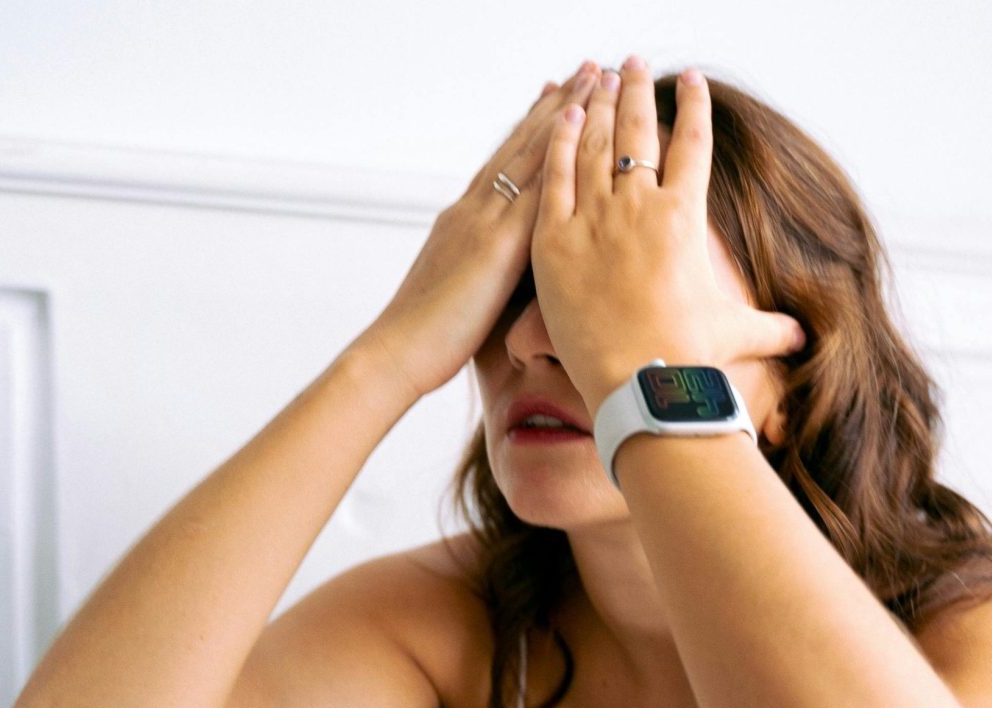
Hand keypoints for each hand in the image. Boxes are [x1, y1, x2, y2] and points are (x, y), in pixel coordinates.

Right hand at [359, 62, 601, 405]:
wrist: (398, 352)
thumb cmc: (427, 342)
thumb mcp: (458, 296)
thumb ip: (482, 276)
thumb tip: (500, 281)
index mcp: (462, 224)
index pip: (503, 167)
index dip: (532, 131)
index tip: (556, 100)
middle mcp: (472, 211)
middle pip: (520, 147)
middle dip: (555, 108)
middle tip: (585, 72)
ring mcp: (483, 222)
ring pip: (531, 155)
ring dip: (565, 115)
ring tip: (593, 79)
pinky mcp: (496, 244)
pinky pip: (535, 188)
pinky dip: (559, 156)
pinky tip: (582, 130)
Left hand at [531, 59, 804, 417]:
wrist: (641, 383)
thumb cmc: (690, 359)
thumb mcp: (736, 334)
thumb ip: (768, 327)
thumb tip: (802, 337)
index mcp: (684, 218)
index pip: (693, 146)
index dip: (694, 108)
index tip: (691, 82)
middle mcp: (639, 207)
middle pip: (639, 131)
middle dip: (638, 90)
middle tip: (635, 62)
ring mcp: (594, 220)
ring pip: (594, 145)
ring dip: (598, 105)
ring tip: (598, 77)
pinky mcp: (555, 242)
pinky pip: (554, 177)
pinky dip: (560, 141)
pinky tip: (563, 114)